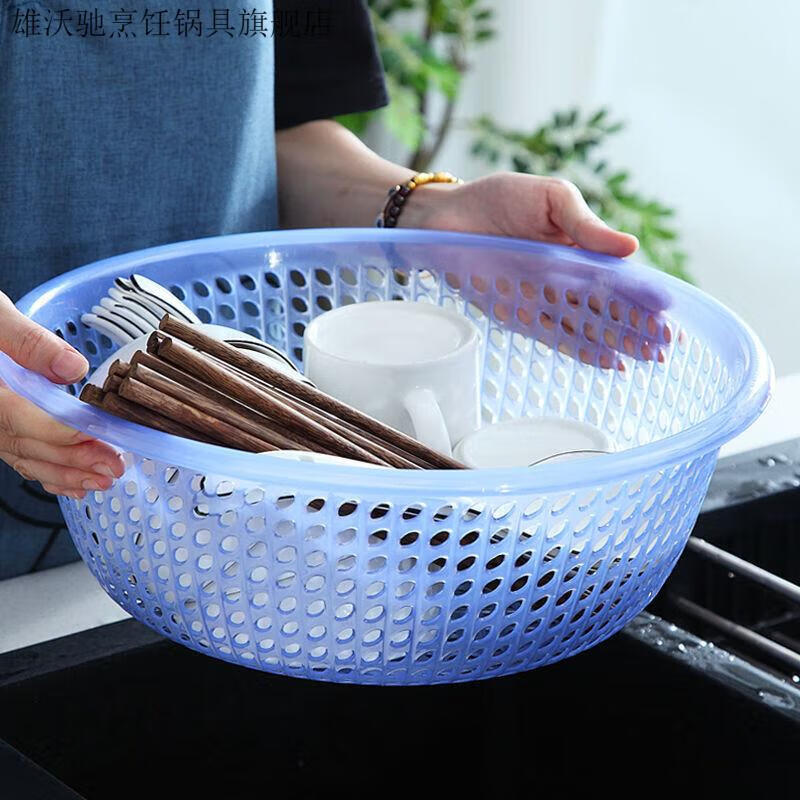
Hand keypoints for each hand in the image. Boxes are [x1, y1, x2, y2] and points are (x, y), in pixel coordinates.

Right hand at [0, 292, 123, 498]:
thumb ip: (26, 339)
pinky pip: (18, 457)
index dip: (60, 430)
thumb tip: (72, 367)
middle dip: (73, 459)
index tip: (98, 435)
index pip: (18, 416)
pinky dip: (48, 473)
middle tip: (114, 466)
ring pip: (24, 457)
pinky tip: (75, 484)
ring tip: (103, 480)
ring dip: (65, 473)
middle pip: (26, 443)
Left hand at [401, 172, 672, 368]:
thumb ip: (586, 225)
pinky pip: (556, 337)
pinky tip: (610, 362)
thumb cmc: (500, 199)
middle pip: (610, 308)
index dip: (645, 297)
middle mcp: (567, 279)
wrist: (447, 216)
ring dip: (618, 342)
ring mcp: (545, 300)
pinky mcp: (520, 315)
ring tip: (648, 359)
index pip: (620, 278)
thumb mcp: (552, 198)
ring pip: (589, 327)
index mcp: (580, 248)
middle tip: (667, 347)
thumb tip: (632, 248)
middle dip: (639, 327)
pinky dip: (582, 350)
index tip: (670, 315)